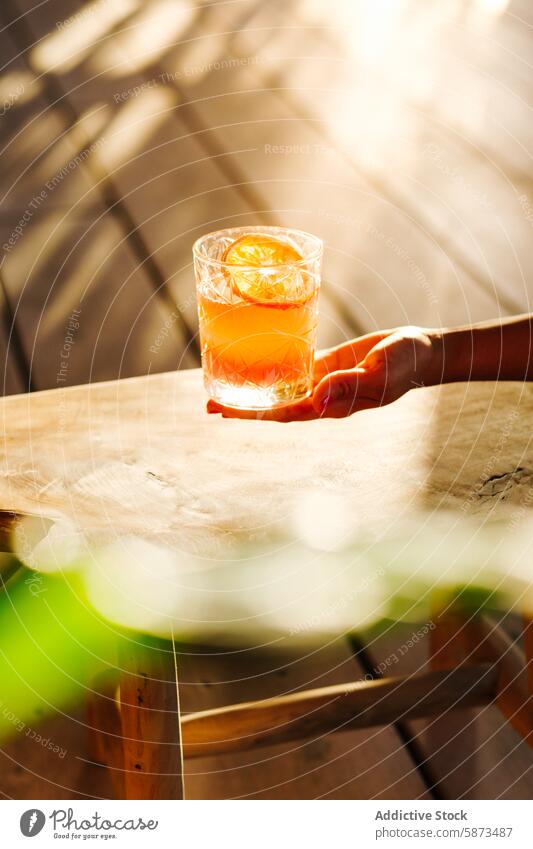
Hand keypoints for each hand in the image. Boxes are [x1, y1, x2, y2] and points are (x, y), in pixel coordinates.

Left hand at [206, 326, 435, 420]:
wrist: (421, 350)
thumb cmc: (404, 364)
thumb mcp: (379, 374)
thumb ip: (350, 386)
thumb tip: (316, 399)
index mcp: (331, 406)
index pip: (283, 414)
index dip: (252, 415)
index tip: (222, 412)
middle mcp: (321, 398)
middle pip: (274, 406)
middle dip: (242, 407)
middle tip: (207, 404)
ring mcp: (322, 382)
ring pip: (281, 387)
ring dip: (254, 387)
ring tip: (222, 382)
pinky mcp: (326, 364)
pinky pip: (294, 366)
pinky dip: (274, 365)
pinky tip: (255, 360)